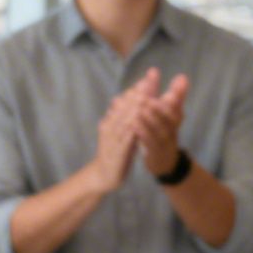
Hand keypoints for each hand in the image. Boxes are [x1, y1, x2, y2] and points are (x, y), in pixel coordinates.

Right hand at [88, 69, 155, 191]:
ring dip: (135, 108)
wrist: (103, 175)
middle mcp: (110, 126)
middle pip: (125, 106)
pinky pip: (125, 140)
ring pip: (124, 120)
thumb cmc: (115, 151)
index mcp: (112, 119)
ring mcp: (112, 139)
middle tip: (150, 80)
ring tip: (146, 96)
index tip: (149, 77)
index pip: (125, 101)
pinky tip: (139, 123)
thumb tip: (137, 96)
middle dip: (138, 93)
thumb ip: (129, 115)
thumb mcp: (123, 131)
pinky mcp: (117, 152)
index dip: (136, 89)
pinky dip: (132, 130)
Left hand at [135, 72, 188, 176]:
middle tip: (148, 97)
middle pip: (171, 117)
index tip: (167, 84)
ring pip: (161, 130)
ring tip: (140, 109)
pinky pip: (150, 143)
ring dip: (150, 119)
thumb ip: (175, 96)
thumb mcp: (171, 114)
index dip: (175, 93)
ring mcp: (166, 142)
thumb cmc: (165, 132)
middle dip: (160, 106)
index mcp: (176, 118)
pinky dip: (143, 133)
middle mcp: (173, 129)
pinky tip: (134, 125)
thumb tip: (183, 77)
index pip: (178, 104)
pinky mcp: (156, 153)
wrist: (165, 162)